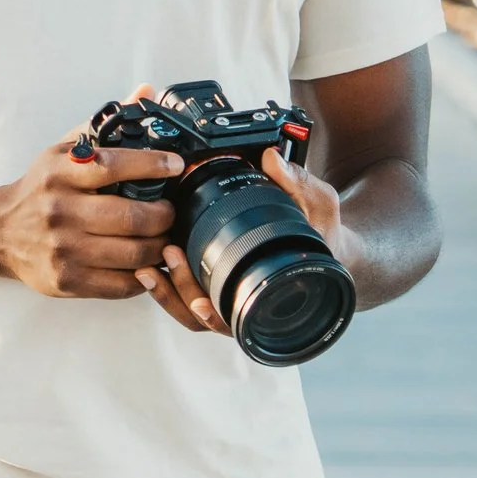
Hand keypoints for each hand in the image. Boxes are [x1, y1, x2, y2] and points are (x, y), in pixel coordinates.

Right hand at [0, 88, 182, 299]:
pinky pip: (121, 284)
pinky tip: (148, 263)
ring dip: (160, 246)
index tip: (176, 165)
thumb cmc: (40, 188)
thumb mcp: (65, 151)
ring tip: (165, 237)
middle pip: (132, 217)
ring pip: (133, 254)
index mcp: (60, 172)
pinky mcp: (66, 281)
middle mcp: (60, 211)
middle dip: (165, 215)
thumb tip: (145, 92)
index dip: (153, 164)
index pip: (114, 165)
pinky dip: (144, 275)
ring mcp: (63, 249)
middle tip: (172, 210)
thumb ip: (106, 126)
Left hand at [137, 149, 362, 336]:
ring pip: (190, 313)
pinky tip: (149, 267)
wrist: (328, 246)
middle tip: (170, 257)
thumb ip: (297, 183)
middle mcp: (250, 303)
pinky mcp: (215, 283)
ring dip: (167, 293)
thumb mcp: (320, 205)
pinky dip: (167, 286)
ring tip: (148, 268)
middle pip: (205, 319)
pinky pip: (186, 296)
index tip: (198, 302)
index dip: (216, 315)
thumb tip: (269, 158)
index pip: (240, 317)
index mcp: (274, 292)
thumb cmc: (323, 233)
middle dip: (181, 293)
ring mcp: (230, 297)